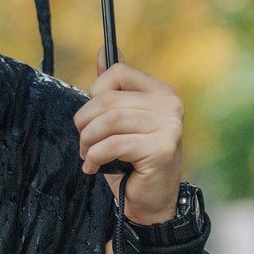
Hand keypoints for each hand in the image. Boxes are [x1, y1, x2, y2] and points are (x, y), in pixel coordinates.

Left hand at [73, 59, 183, 224]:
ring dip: (88, 141)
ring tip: (87, 154)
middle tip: (83, 142)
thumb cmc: (133, 161)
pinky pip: (114, 144)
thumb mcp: (121, 122)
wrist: (151, 202)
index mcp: (161, 93)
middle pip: (108, 99)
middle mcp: (170, 105)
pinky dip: (95, 156)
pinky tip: (93, 167)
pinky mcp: (162, 149)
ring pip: (109, 121)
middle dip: (85, 123)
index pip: (118, 72)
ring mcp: (169, 127)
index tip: (93, 116)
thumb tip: (103, 51)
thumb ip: (115, 89)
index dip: (95, 92)